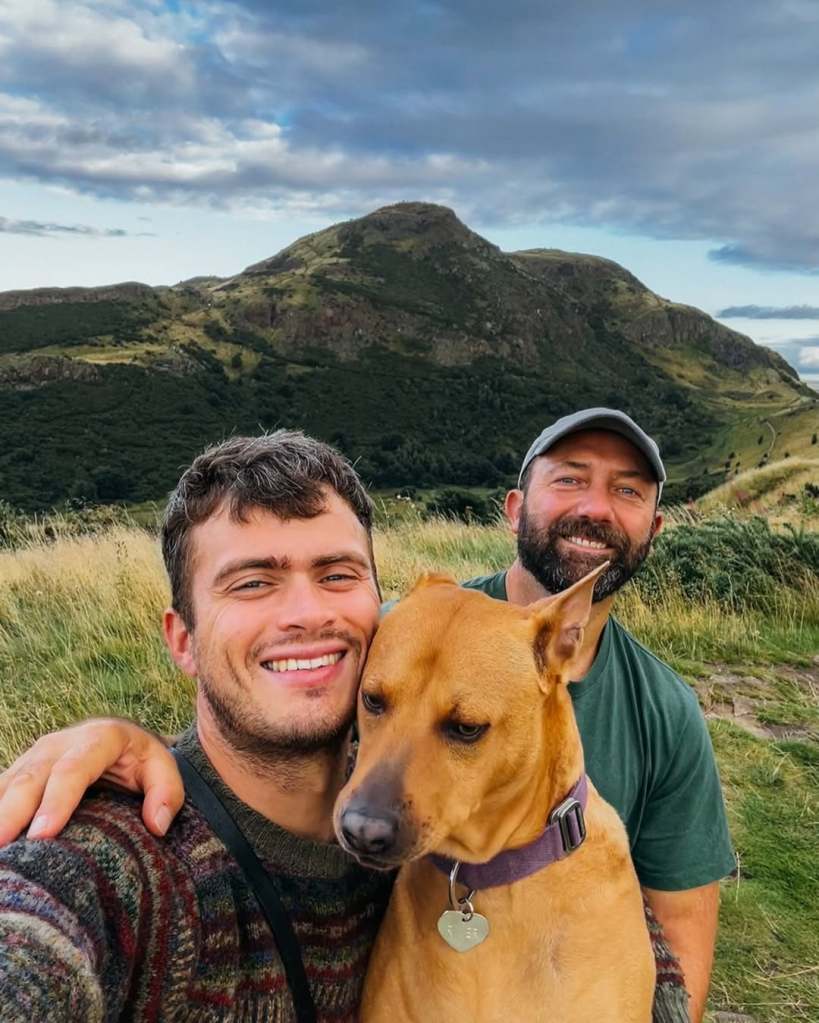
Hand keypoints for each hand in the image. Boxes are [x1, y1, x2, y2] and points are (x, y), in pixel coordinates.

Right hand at [0, 718, 184, 845]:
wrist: (119, 739)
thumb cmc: (141, 760)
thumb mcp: (163, 768)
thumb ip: (167, 792)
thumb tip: (158, 824)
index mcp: (100, 738)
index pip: (74, 770)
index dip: (57, 801)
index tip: (42, 834)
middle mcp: (61, 743)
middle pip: (32, 776)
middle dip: (12, 811)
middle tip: (2, 845)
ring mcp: (35, 755)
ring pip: (9, 782)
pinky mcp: (20, 770)